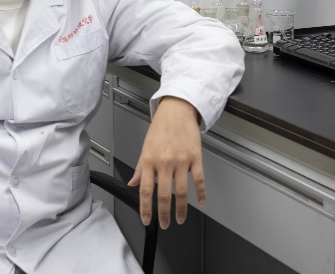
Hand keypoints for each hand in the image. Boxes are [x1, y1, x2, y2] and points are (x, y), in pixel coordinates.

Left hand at [127, 96, 204, 229]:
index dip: (146, 208)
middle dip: (164, 213)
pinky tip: (201, 202)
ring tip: (180, 218)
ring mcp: (181, 160)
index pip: (146, 190)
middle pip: (164, 194)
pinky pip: (199, 179)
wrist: (177, 110)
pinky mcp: (196, 157)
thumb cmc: (161, 127)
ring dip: (182, 208)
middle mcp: (165, 161)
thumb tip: (133, 183)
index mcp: (150, 159)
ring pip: (182, 191)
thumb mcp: (145, 147)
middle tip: (165, 224)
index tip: (147, 219)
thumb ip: (140, 168)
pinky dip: (201, 193)